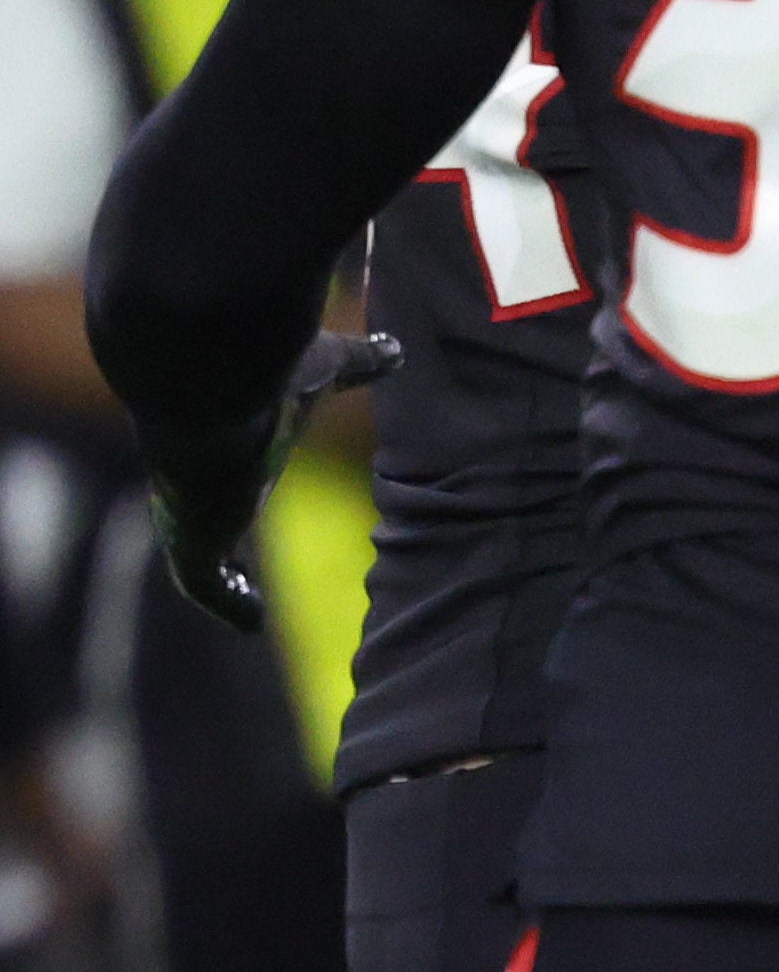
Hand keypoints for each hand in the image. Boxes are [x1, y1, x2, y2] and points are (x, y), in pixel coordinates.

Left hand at [143, 328, 398, 635]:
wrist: (209, 388)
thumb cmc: (262, 375)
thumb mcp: (325, 366)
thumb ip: (359, 361)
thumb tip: (397, 348)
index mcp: (223, 441)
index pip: (221, 473)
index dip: (230, 490)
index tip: (243, 500)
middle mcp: (198, 479)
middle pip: (200, 519)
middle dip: (213, 546)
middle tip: (237, 574)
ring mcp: (189, 512)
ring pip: (199, 559)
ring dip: (221, 585)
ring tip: (247, 610)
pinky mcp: (193, 540)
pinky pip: (204, 585)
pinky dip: (226, 606)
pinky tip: (248, 624)